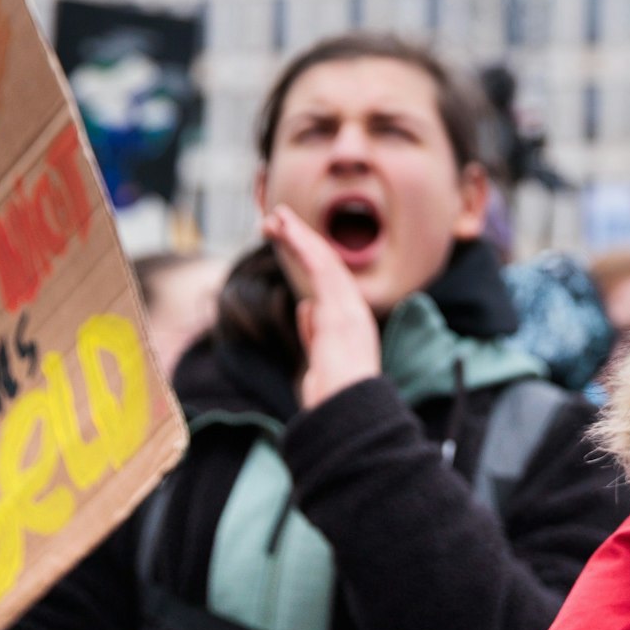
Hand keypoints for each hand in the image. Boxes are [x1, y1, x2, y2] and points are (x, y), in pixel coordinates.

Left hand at [262, 205, 380, 411]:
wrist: (346, 412)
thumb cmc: (334, 396)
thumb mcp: (320, 360)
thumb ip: (314, 332)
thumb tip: (304, 308)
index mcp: (350, 322)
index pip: (328, 280)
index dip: (307, 256)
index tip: (287, 240)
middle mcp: (353, 310)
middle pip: (326, 263)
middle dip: (301, 238)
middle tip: (277, 218)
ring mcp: (348, 309)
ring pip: (323, 260)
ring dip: (299, 236)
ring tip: (276, 218)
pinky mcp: (339, 309)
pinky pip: (322, 269)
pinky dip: (304, 247)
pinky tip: (287, 232)